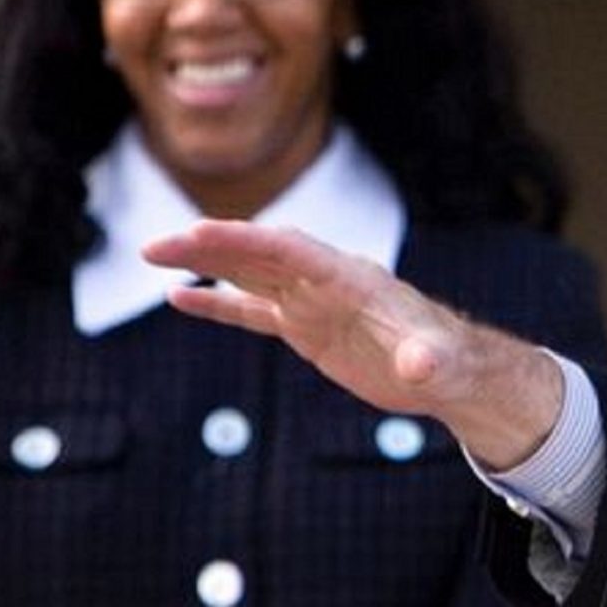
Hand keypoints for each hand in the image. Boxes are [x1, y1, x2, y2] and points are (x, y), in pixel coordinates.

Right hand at [144, 219, 563, 469]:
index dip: (245, 240)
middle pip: (260, 253)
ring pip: (250, 273)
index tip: (199, 232)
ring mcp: (314, 302)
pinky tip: (179, 298)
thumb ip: (426, 359)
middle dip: (209, 246)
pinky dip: (218, 304)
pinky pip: (253, 310)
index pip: (290, 250)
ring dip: (205, 263)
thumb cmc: (448, 363)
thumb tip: (419, 364)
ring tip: (154, 254)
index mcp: (352, 279)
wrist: (452, 373)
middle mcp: (327, 281)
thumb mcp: (439, 364)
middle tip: (155, 245)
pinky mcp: (308, 327)